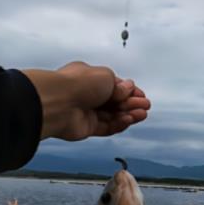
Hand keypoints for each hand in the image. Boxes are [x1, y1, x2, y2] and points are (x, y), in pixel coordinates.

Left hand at [22, 61, 149, 139]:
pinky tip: (129, 120)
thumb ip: (119, 86)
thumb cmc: (77, 83)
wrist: (58, 102)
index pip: (113, 85)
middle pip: (114, 101)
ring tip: (141, 114)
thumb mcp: (106, 76)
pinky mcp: (86, 128)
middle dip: (131, 103)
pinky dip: (119, 124)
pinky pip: (106, 127)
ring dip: (128, 114)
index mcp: (89, 78)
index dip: (129, 91)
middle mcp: (87, 94)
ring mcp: (86, 112)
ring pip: (112, 115)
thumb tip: (127, 89)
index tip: (141, 95)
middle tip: (145, 106)